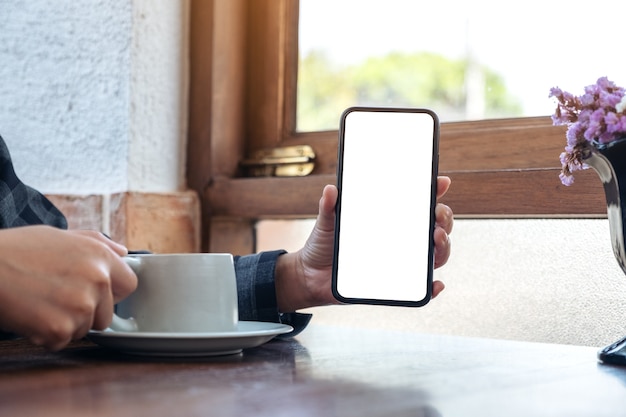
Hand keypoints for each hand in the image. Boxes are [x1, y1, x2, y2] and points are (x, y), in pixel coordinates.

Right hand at [0, 226, 136, 350]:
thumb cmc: (17, 250)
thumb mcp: (61, 236)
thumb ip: (97, 244)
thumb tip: (123, 252)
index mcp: (100, 257)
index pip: (129, 285)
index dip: (112, 292)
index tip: (95, 292)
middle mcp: (97, 280)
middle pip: (106, 314)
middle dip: (85, 312)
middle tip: (56, 297)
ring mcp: (80, 306)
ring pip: (84, 329)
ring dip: (65, 324)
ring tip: (40, 302)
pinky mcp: (60, 329)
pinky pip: (62, 341)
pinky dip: (45, 335)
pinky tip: (30, 315)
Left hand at [275, 177, 453, 311]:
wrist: (310, 276)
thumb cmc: (323, 245)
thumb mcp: (327, 223)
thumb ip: (329, 207)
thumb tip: (330, 189)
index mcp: (390, 221)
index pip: (419, 205)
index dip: (433, 192)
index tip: (441, 182)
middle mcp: (401, 241)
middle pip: (435, 228)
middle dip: (444, 219)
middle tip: (437, 215)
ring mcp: (401, 263)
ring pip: (435, 256)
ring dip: (444, 247)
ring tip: (437, 238)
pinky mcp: (396, 286)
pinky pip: (420, 289)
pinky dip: (432, 288)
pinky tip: (435, 284)